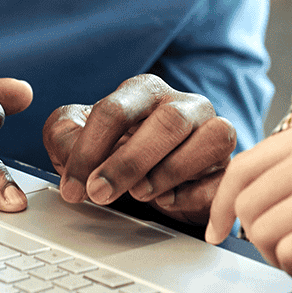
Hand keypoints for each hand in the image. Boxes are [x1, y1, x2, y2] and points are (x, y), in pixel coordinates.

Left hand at [42, 74, 236, 223]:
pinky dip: (195, 192)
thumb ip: (63, 135)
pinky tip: (168, 201)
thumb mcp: (76, 140)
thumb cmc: (112, 153)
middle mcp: (184, 104)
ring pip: (209, 139)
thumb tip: (71, 149)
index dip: (89, 150)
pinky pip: (224, 176)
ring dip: (169, 171)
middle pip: (167, 121)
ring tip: (139, 194)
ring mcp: (212, 131)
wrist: (149, 182)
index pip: (116, 109)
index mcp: (144, 90)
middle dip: (128, 162)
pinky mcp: (228, 165)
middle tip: (99, 193)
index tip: (73, 187)